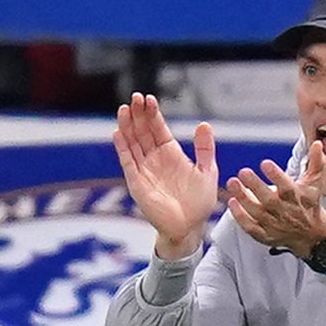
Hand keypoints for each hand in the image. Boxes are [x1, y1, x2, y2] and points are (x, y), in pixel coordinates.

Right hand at [112, 93, 219, 259]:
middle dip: (138, 115)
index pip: (158, 129)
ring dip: (127, 126)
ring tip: (123, 109)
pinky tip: (117, 133)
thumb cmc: (198, 203)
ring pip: (132, 143)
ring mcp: (144, 170)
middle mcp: (154, 159)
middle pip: (142, 132)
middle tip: (135, 97)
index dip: (153, 114)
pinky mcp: (137, 183)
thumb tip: (204, 124)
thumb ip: (205, 149)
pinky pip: (128, 163)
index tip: (149, 99)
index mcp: (170, 154)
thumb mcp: (207, 171)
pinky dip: (122, 148)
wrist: (189, 228)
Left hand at [226, 150, 325, 260]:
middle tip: (243, 172)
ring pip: (257, 212)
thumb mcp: (316, 183)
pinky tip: (232, 203)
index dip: (276, 175)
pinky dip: (241, 217)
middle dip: (256, 186)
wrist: (312, 235)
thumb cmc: (310, 204)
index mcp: (298, 197)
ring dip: (244, 199)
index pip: (287, 186)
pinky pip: (251, 228)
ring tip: (232, 183)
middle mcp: (286, 212)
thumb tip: (317, 144)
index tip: (265, 163)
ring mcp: (275, 225)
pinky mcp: (266, 235)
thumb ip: (316, 163)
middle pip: (270, 200)